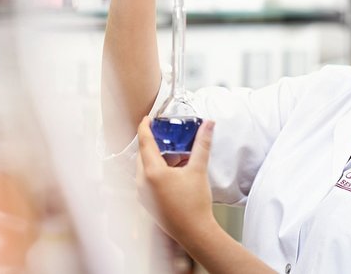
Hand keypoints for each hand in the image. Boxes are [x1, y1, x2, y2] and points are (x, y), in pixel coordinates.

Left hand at [137, 116, 215, 243]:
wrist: (194, 232)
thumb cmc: (195, 204)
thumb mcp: (199, 170)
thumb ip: (202, 145)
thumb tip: (208, 125)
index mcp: (152, 172)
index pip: (145, 143)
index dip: (145, 128)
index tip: (147, 118)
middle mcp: (142, 183)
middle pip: (143, 155)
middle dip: (153, 144)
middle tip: (166, 136)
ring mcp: (142, 194)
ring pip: (144, 169)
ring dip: (156, 159)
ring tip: (175, 156)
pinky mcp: (147, 203)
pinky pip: (146, 181)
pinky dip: (156, 172)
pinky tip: (173, 173)